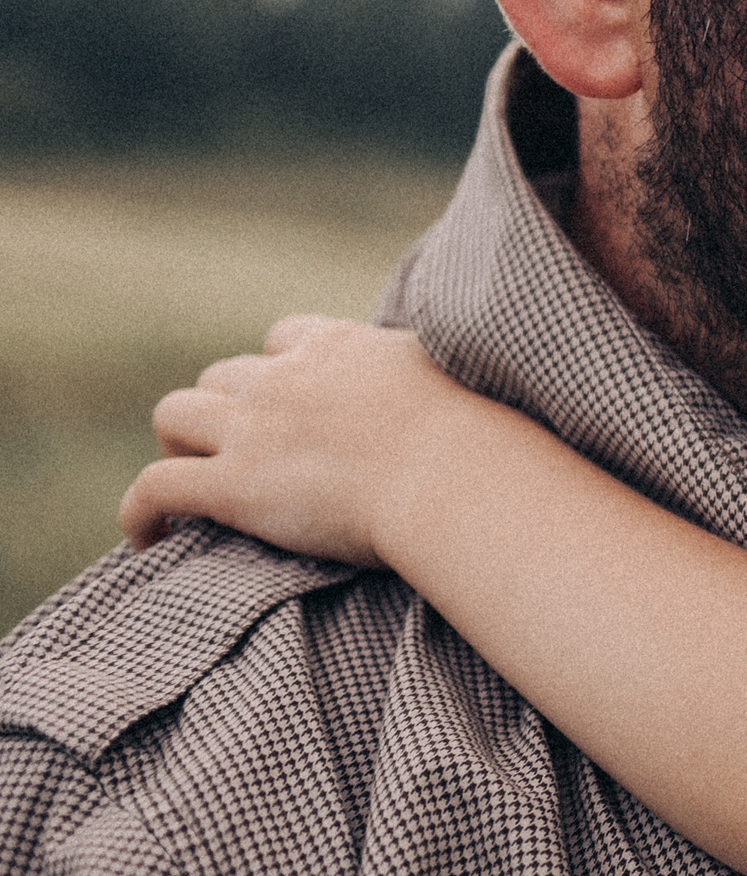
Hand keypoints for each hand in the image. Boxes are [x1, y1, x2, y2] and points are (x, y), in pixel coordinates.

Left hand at [124, 315, 474, 565]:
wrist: (453, 477)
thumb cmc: (476, 439)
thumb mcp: (458, 378)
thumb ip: (433, 375)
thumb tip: (470, 379)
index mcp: (341, 348)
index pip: (285, 339)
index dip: (281, 369)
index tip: (295, 403)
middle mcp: (286, 379)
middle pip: (223, 376)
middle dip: (223, 409)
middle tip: (238, 453)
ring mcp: (254, 430)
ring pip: (174, 415)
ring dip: (178, 444)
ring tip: (191, 484)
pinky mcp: (232, 486)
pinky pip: (155, 488)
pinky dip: (141, 511)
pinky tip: (148, 537)